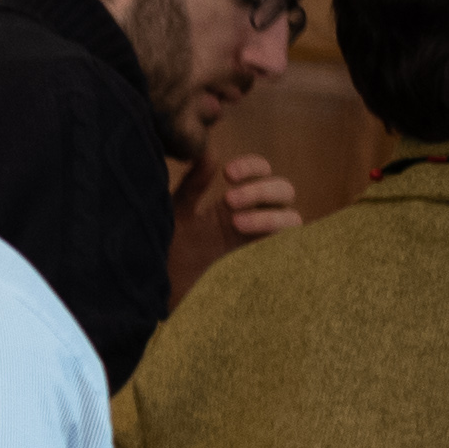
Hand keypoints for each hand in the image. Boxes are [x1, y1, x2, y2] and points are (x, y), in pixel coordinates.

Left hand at [170, 152, 298, 295]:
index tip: (228, 174)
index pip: (261, 172)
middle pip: (284, 191)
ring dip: (270, 215)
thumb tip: (209, 152)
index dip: (253, 167)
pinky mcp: (264, 268)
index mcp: (234, 204)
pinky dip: (280, 242)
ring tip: (237, 223)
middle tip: (230, 200)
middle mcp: (254, 220)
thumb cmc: (164, 253)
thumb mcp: (176, 215)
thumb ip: (193, 186)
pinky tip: (254, 244)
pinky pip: (291, 251)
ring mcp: (261, 244)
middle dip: (261, 190)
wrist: (155, 294)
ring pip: (293, 219)